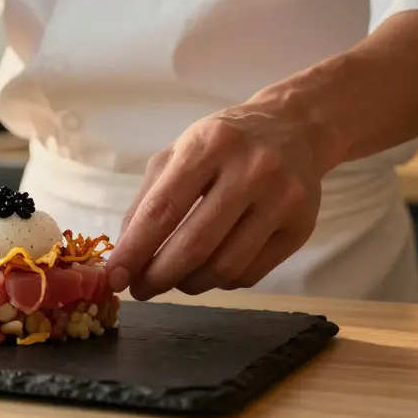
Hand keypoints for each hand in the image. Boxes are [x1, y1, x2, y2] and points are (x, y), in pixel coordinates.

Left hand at [105, 103, 324, 299]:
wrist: (293, 128)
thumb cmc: (223, 144)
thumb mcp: (178, 153)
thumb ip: (147, 201)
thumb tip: (124, 256)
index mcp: (209, 145)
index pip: (163, 209)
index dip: (135, 250)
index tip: (115, 278)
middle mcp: (251, 170)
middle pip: (195, 244)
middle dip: (159, 276)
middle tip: (141, 289)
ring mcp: (282, 199)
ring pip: (225, 267)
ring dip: (190, 283)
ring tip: (176, 278)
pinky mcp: (302, 226)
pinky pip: (251, 274)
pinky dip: (221, 281)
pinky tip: (211, 268)